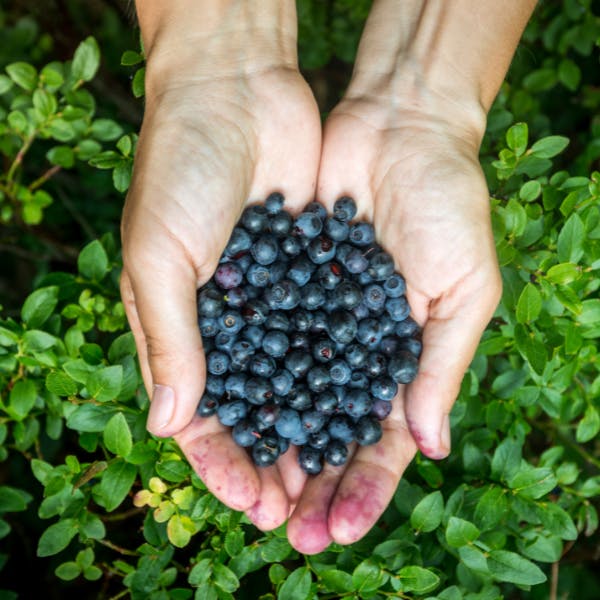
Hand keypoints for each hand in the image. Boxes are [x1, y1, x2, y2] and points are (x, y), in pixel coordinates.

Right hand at [121, 49, 321, 527]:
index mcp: (184, 328)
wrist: (236, 93)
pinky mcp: (319, 275)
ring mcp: (279, 303)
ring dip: (316, 433)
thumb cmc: (180, 171)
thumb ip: (166, 337)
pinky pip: (336, 336)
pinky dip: (348, 378)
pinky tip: (368, 415)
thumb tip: (167, 424)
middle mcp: (234, 325)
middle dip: (276, 464)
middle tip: (303, 514)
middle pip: (257, 413)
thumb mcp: (157, 254)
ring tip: (337, 482)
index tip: (253, 501)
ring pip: (301, 385)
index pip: (201, 416)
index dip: (224, 464)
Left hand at [286, 91, 501, 552]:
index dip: (364, 487)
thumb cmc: (447, 204)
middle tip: (288, 533)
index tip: (341, 529)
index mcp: (402, 355)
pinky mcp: (276, 283)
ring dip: (272, 449)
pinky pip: (256, 339)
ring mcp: (311, 317)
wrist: (397, 126)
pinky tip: (225, 423)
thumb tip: (430, 447)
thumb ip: (441, 364)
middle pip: (327, 431)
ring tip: (252, 497)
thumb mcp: (463, 286)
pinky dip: (243, 381)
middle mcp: (350, 346)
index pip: (382, 439)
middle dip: (311, 483)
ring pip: (286, 397)